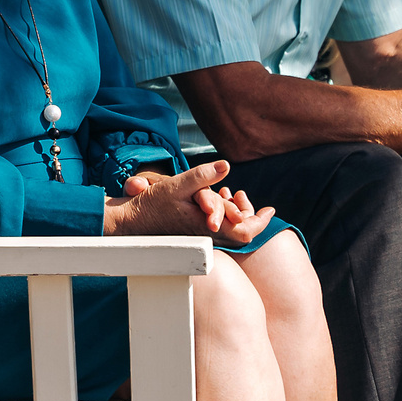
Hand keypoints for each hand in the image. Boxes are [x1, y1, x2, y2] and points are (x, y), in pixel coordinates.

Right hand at [105, 159, 277, 245]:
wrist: (130, 222)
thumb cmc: (151, 205)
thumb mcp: (176, 185)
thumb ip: (202, 176)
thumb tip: (226, 165)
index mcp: (207, 227)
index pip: (245, 231)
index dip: (261, 221)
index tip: (271, 209)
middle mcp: (206, 235)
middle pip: (242, 235)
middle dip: (252, 217)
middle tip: (252, 200)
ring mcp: (200, 236)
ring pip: (231, 233)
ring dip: (239, 216)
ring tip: (237, 196)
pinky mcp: (194, 233)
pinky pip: (219, 230)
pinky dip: (226, 217)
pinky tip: (219, 201)